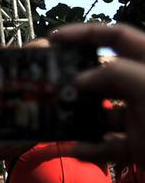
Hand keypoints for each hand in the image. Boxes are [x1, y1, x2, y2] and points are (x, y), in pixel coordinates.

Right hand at [51, 23, 144, 163]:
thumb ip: (114, 75)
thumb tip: (81, 78)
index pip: (117, 36)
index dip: (85, 33)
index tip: (53, 39)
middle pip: (104, 75)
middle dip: (75, 79)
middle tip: (47, 83)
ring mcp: (144, 118)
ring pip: (102, 113)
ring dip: (78, 116)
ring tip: (55, 117)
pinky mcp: (141, 147)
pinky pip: (109, 145)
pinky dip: (91, 148)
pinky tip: (74, 149)